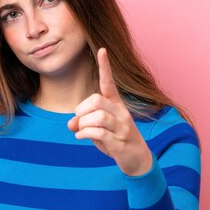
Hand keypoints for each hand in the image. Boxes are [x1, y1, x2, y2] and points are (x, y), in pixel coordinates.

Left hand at [67, 47, 153, 176]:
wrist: (138, 159)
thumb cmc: (117, 140)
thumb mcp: (99, 130)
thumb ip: (84, 123)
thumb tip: (71, 123)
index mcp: (117, 105)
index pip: (109, 83)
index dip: (105, 67)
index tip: (102, 50)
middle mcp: (121, 113)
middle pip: (97, 100)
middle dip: (81, 110)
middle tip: (78, 122)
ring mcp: (122, 128)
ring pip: (98, 117)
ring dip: (83, 124)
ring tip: (81, 131)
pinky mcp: (120, 142)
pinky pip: (99, 133)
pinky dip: (85, 134)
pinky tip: (81, 137)